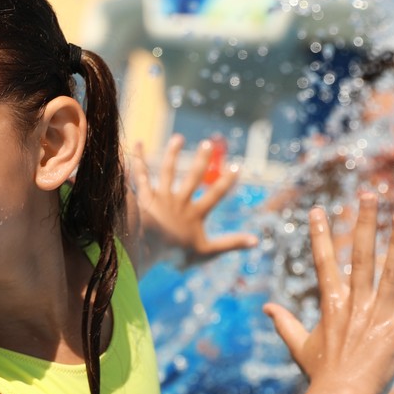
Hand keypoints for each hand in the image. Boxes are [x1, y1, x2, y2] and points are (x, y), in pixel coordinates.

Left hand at [128, 134, 257, 267]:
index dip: (227, 181)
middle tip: (208, 144)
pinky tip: (137, 144)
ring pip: (168, 171)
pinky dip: (137, 159)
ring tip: (178, 138)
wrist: (150, 251)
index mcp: (195, 214)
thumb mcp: (207, 252)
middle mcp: (179, 202)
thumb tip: (257, 241)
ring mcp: (161, 198)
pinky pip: (140, 175)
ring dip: (173, 154)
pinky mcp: (144, 197)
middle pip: (193, 177)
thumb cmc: (177, 254)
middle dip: (202, 161)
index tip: (236, 167)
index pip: (215, 195)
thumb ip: (231, 244)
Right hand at [262, 193, 393, 393]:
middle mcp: (356, 303)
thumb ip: (285, 323)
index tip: (317, 210)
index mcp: (333, 304)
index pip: (325, 261)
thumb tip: (267, 307)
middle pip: (361, 255)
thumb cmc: (319, 375)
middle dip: (364, 223)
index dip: (320, 235)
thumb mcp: (299, 346)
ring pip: (391, 272)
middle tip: (369, 195)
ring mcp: (378, 316)